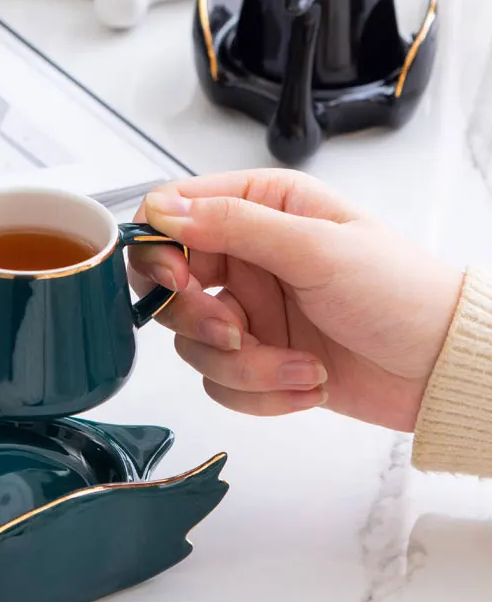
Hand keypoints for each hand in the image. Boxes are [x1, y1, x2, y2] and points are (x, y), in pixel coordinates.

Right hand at [129, 169, 462, 431]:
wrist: (440, 368)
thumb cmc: (399, 292)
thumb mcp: (316, 248)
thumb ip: (234, 224)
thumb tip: (163, 212)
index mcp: (259, 208)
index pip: (172, 213)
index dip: (160, 249)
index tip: (180, 281)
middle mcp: (245, 257)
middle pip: (169, 287)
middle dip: (200, 320)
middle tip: (237, 333)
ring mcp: (248, 310)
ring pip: (194, 344)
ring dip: (246, 366)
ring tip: (301, 366)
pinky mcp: (256, 357)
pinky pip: (220, 382)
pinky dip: (262, 392)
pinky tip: (309, 380)